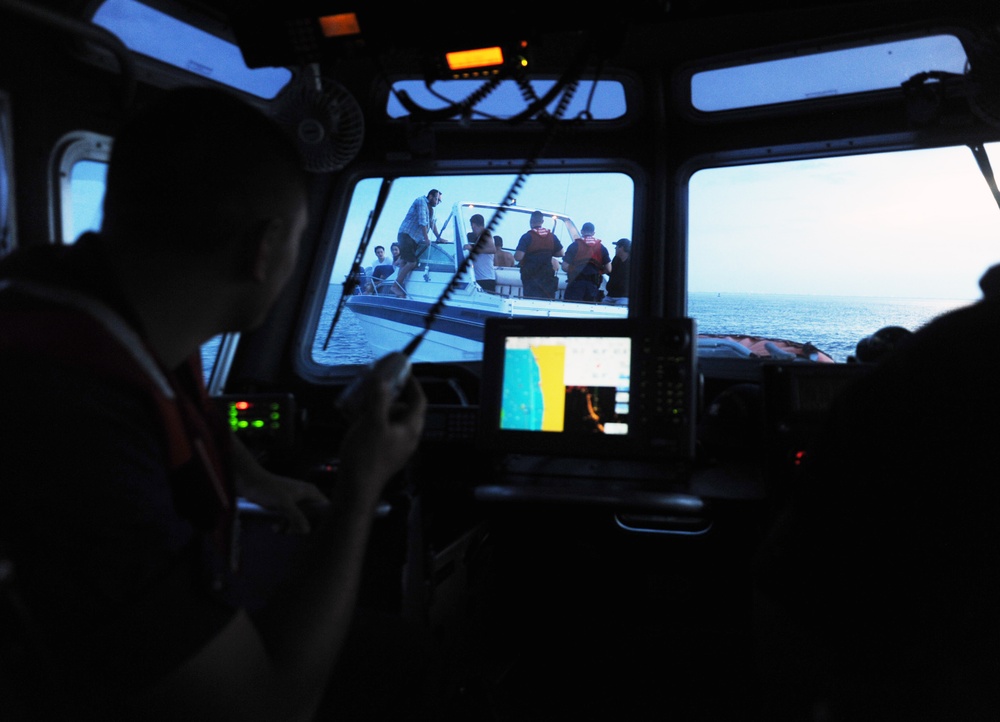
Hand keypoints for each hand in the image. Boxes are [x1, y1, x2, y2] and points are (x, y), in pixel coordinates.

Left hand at [238, 470, 329, 534]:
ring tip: (279, 529)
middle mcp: (306, 497)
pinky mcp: (285, 506)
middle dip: (303, 527)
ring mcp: (295, 502)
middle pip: (313, 517)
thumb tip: (308, 531)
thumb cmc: (268, 489)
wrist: (249, 482)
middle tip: (292, 531)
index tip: (314, 530)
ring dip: (290, 528)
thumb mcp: (284, 503)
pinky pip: (290, 520)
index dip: (323, 519)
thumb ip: (297, 517)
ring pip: (300, 520)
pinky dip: (283, 525)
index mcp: (310, 492)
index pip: (326, 507)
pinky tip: (275, 527)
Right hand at [337, 353, 426, 508]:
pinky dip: (366, 419)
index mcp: (411, 428)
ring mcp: (392, 446)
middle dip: (388, 394)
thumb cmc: (367, 456)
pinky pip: (376, 429)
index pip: (419, 400)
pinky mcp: (379, 453)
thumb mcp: (373, 422)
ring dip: (374, 405)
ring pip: (386, 418)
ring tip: (359, 396)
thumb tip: (383, 380)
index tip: (402, 371)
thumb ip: (379, 399)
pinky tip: (351, 414)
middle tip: (374, 383)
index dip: (412, 383)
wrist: (355, 490)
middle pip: (402, 408)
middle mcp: (405, 437)